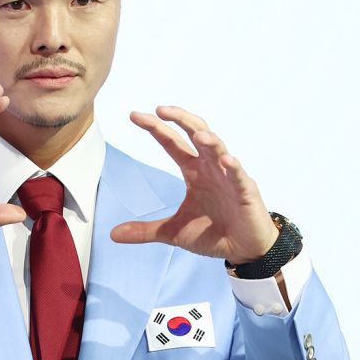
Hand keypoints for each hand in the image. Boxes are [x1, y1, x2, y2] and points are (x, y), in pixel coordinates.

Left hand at [110, 106, 278, 263]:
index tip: (134, 115)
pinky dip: (233, 168)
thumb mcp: (173, 233)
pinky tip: (226, 161)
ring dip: (210, 141)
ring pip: (219, 150)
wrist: (243, 249)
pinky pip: (239, 177)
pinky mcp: (246, 192)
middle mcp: (210, 167)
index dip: (156, 128)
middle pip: (196, 133)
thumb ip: (145, 230)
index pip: (172, 143)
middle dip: (180, 120)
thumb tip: (113, 234)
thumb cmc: (212, 234)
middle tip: (160, 109)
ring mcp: (229, 177)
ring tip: (197, 134)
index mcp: (194, 171)